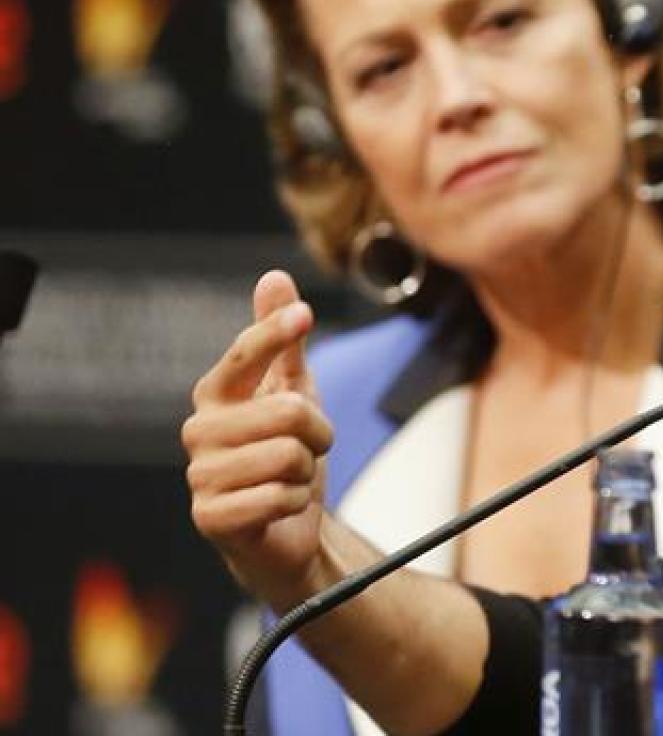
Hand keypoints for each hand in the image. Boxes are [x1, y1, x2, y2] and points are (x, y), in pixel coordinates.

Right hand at [183, 270, 333, 607]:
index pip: (245, 352)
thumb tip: (275, 277)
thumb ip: (284, 339)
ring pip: (290, 456)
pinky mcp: (211, 518)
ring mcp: (201, 476)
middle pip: (290, 411)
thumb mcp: (294, 390)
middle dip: (318, 433)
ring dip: (308, 471)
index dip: (276, 331)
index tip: (303, 315)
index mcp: (216, 394)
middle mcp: (200, 430)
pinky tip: (281, 508)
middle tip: (307, 449)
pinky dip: (297, 502)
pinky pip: (281, 496)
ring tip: (291, 479)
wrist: (285, 529)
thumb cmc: (287, 452)